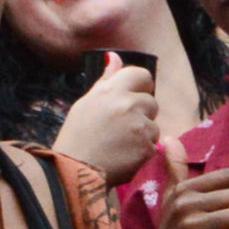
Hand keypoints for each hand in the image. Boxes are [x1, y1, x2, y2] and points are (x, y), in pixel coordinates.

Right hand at [54, 53, 163, 186]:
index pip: (142, 75)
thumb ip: (106, 80)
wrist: (74, 171)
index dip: (140, 86)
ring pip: (154, 125)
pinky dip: (142, 151)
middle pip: (151, 102)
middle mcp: (128, 104)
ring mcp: (139, 126)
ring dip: (143, 133)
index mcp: (111, 90)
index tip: (132, 97)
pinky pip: (152, 145)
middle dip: (142, 113)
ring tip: (119, 143)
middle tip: (120, 128)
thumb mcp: (86, 103)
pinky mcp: (147, 147)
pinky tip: (123, 155)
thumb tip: (115, 57)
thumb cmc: (76, 137)